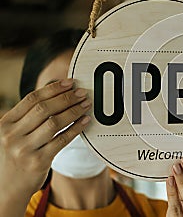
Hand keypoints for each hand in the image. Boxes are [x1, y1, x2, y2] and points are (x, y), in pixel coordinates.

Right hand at [0, 79, 91, 208]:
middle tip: (82, 93)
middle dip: (67, 98)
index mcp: (5, 123)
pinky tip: (85, 121)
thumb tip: (57, 93)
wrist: (5, 188)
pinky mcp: (38, 162)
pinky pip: (62, 140)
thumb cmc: (13, 156)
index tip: (70, 82)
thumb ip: (28, 116)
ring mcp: (24, 149)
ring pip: (55, 123)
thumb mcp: (11, 134)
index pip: (32, 99)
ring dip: (74, 111)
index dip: (53, 88)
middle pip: (44, 108)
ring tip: (86, 105)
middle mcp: (12, 135)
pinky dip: (76, 128)